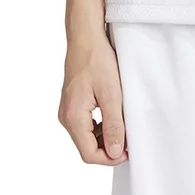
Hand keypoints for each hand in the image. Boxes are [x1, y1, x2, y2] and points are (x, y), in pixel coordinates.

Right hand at [58, 32, 128, 164]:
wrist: (85, 36)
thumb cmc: (96, 59)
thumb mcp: (111, 93)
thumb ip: (113, 124)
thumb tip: (115, 152)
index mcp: (73, 117)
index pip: (89, 154)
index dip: (110, 158)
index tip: (128, 151)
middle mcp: (66, 116)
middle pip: (87, 147)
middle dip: (108, 147)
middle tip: (129, 138)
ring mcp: (67, 110)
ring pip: (86, 137)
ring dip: (105, 137)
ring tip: (123, 125)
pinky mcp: (72, 103)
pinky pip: (85, 125)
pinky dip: (99, 126)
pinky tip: (112, 116)